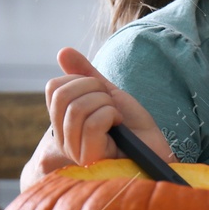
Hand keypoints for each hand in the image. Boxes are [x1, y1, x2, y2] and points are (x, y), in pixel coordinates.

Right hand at [46, 48, 174, 166]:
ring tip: (116, 116)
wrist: (155, 150)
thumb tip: (62, 51)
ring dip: (105, 103)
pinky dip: (111, 115)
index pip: (53, 88)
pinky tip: (119, 125)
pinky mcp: (89, 159)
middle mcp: (62, 138)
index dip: (80, 79)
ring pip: (77, 109)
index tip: (102, 92)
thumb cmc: (132, 125)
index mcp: (62, 121)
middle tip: (110, 102)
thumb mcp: (107, 93)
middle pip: (62, 96)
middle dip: (94, 88)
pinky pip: (92, 124)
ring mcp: (73, 150)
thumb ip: (85, 74)